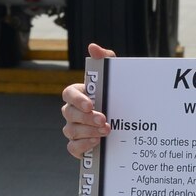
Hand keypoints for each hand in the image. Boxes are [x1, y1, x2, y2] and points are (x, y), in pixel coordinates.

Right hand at [59, 43, 115, 158]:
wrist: (127, 123)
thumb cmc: (116, 96)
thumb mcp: (115, 77)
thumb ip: (105, 60)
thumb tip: (93, 47)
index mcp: (77, 94)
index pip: (68, 93)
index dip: (77, 99)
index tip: (91, 104)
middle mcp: (72, 112)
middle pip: (69, 114)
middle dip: (86, 118)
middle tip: (103, 120)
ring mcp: (73, 129)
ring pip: (70, 131)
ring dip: (87, 131)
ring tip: (105, 132)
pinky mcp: (78, 145)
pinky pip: (72, 148)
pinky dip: (82, 146)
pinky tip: (96, 143)